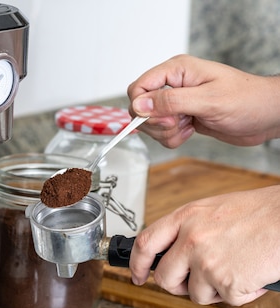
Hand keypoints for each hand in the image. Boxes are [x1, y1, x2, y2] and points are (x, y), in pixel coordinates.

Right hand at [127, 54, 279, 147]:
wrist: (266, 115)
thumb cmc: (247, 100)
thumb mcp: (208, 100)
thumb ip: (170, 101)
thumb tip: (139, 105)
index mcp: (177, 70)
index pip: (139, 87)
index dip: (142, 107)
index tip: (161, 119)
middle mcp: (173, 84)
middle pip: (141, 108)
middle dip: (156, 123)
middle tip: (179, 123)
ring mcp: (177, 101)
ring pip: (151, 123)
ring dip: (166, 133)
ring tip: (189, 126)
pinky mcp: (181, 117)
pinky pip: (163, 133)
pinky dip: (173, 138)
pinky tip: (191, 131)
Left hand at [130, 186, 279, 305]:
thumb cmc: (262, 213)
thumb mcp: (214, 210)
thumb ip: (189, 229)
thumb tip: (173, 252)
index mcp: (186, 217)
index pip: (145, 243)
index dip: (137, 264)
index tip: (137, 275)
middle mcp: (191, 239)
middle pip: (164, 277)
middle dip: (177, 286)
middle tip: (194, 283)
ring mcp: (207, 262)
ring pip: (196, 294)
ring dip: (215, 290)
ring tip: (237, 269)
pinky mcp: (228, 282)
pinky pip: (228, 299)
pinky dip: (243, 293)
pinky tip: (254, 274)